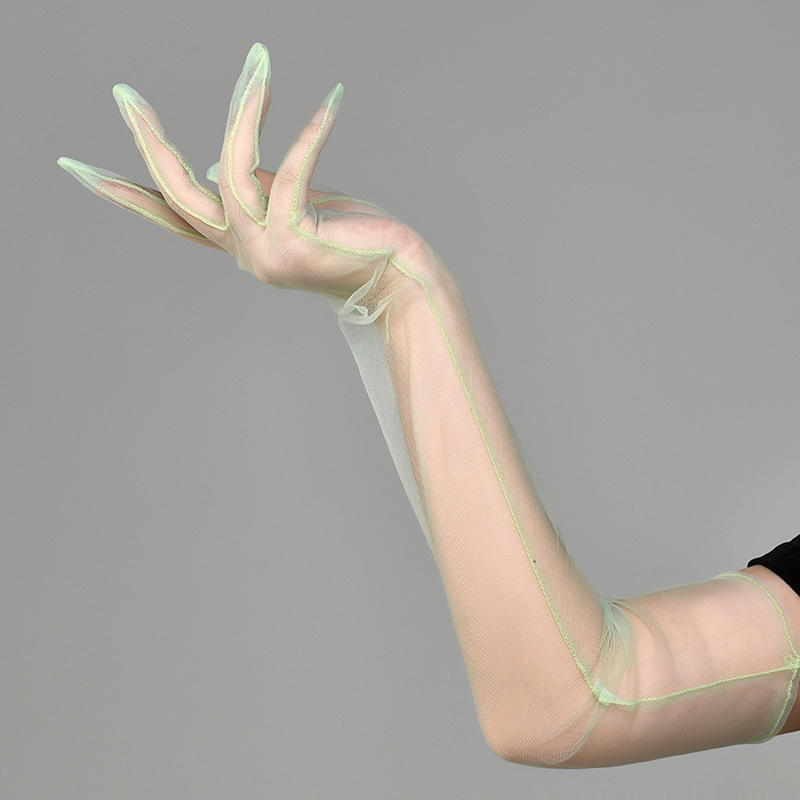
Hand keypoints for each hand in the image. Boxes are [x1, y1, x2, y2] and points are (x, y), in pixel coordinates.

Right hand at [57, 43, 429, 302]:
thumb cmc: (352, 240)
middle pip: (180, 196)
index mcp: (240, 245)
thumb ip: (259, 188)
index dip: (127, 196)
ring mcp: (267, 252)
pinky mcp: (298, 241)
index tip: (81, 171)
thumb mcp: (297, 209)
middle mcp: (245, 253)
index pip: (175, 219)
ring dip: (245, 111)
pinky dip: (309, 132)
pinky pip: (292, 174)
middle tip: (123, 94)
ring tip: (260, 62)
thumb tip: (227, 162)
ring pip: (232, 172)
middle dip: (149, 144)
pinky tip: (332, 101)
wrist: (397, 279)